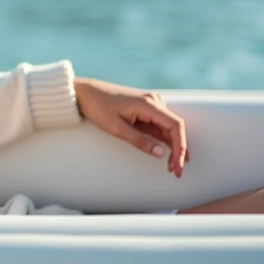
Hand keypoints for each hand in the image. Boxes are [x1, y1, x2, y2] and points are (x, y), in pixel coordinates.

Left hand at [73, 76, 189, 177]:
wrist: (83, 92)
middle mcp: (153, 101)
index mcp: (148, 104)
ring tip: (172, 166)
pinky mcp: (143, 107)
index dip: (181, 147)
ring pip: (167, 127)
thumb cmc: (97, 107)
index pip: (175, 126)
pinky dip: (162, 139)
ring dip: (172, 146)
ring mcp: (149, 103)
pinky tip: (165, 153)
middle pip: (174, 127)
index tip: (178, 164)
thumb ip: (140, 141)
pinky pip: (158, 124)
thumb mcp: (117, 128)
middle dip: (178, 150)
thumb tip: (161, 153)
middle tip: (176, 170)